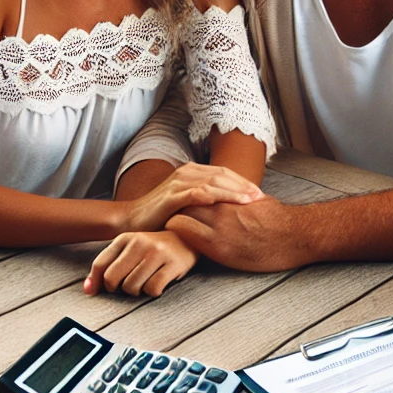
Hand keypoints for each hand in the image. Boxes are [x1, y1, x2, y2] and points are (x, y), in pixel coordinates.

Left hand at [84, 230, 197, 297]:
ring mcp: (157, 252)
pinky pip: (152, 289)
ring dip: (137, 291)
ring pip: (131, 287)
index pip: (100, 265)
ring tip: (146, 282)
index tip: (101, 291)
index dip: (97, 283)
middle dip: (118, 288)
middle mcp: (140, 242)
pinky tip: (159, 283)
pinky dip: (154, 292)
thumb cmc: (154, 249)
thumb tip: (88, 290)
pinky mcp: (173, 263)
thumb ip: (108, 266)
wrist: (187, 239)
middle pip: (112, 278)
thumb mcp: (130, 249)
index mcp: (126, 237)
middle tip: (128, 285)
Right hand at [121, 162, 263, 232]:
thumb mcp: (188, 205)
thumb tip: (232, 209)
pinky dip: (215, 197)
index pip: (224, 173)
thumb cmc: (162, 216)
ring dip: (234, 191)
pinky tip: (228, 203)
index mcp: (192, 172)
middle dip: (243, 185)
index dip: (242, 182)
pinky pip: (198, 193)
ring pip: (213, 182)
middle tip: (260, 196)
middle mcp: (187, 173)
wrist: (131, 220)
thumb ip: (206, 201)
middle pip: (223, 175)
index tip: (259, 193)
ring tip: (250, 200)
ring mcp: (179, 182)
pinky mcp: (172, 195)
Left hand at [166, 194, 301, 271]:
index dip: (188, 199)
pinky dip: (179, 238)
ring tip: (173, 233)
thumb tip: (239, 198)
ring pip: (180, 217)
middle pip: (185, 202)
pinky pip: (186, 236)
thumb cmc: (282, 220)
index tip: (184, 208)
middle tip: (172, 220)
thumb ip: (241, 199)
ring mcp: (218, 226)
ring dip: (175, 224)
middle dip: (177, 210)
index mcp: (230, 197)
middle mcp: (221, 208)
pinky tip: (179, 245)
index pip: (196, 191)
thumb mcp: (259, 202)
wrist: (295, 236)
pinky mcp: (218, 247)